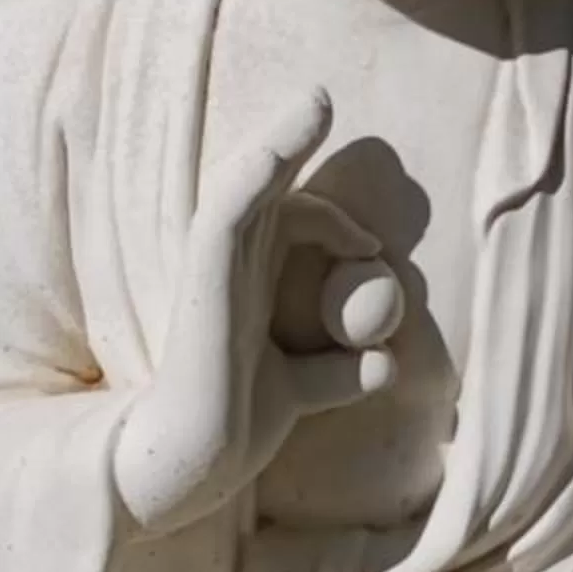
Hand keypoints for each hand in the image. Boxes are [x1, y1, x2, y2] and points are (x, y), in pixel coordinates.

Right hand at [111, 89, 396, 535]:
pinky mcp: (201, 286)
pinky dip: (253, 179)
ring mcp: (211, 274)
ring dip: (277, 141)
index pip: (290, 224)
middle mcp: (227, 270)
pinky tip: (278, 154)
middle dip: (295, 145)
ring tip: (315, 103)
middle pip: (263, 188)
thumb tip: (383, 363)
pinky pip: (222, 218)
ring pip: (242, 189)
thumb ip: (336, 373)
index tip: (376, 250)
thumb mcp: (300, 389)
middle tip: (325, 107)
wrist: (189, 468)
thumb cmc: (234, 426)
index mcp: (248, 283)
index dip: (338, 226)